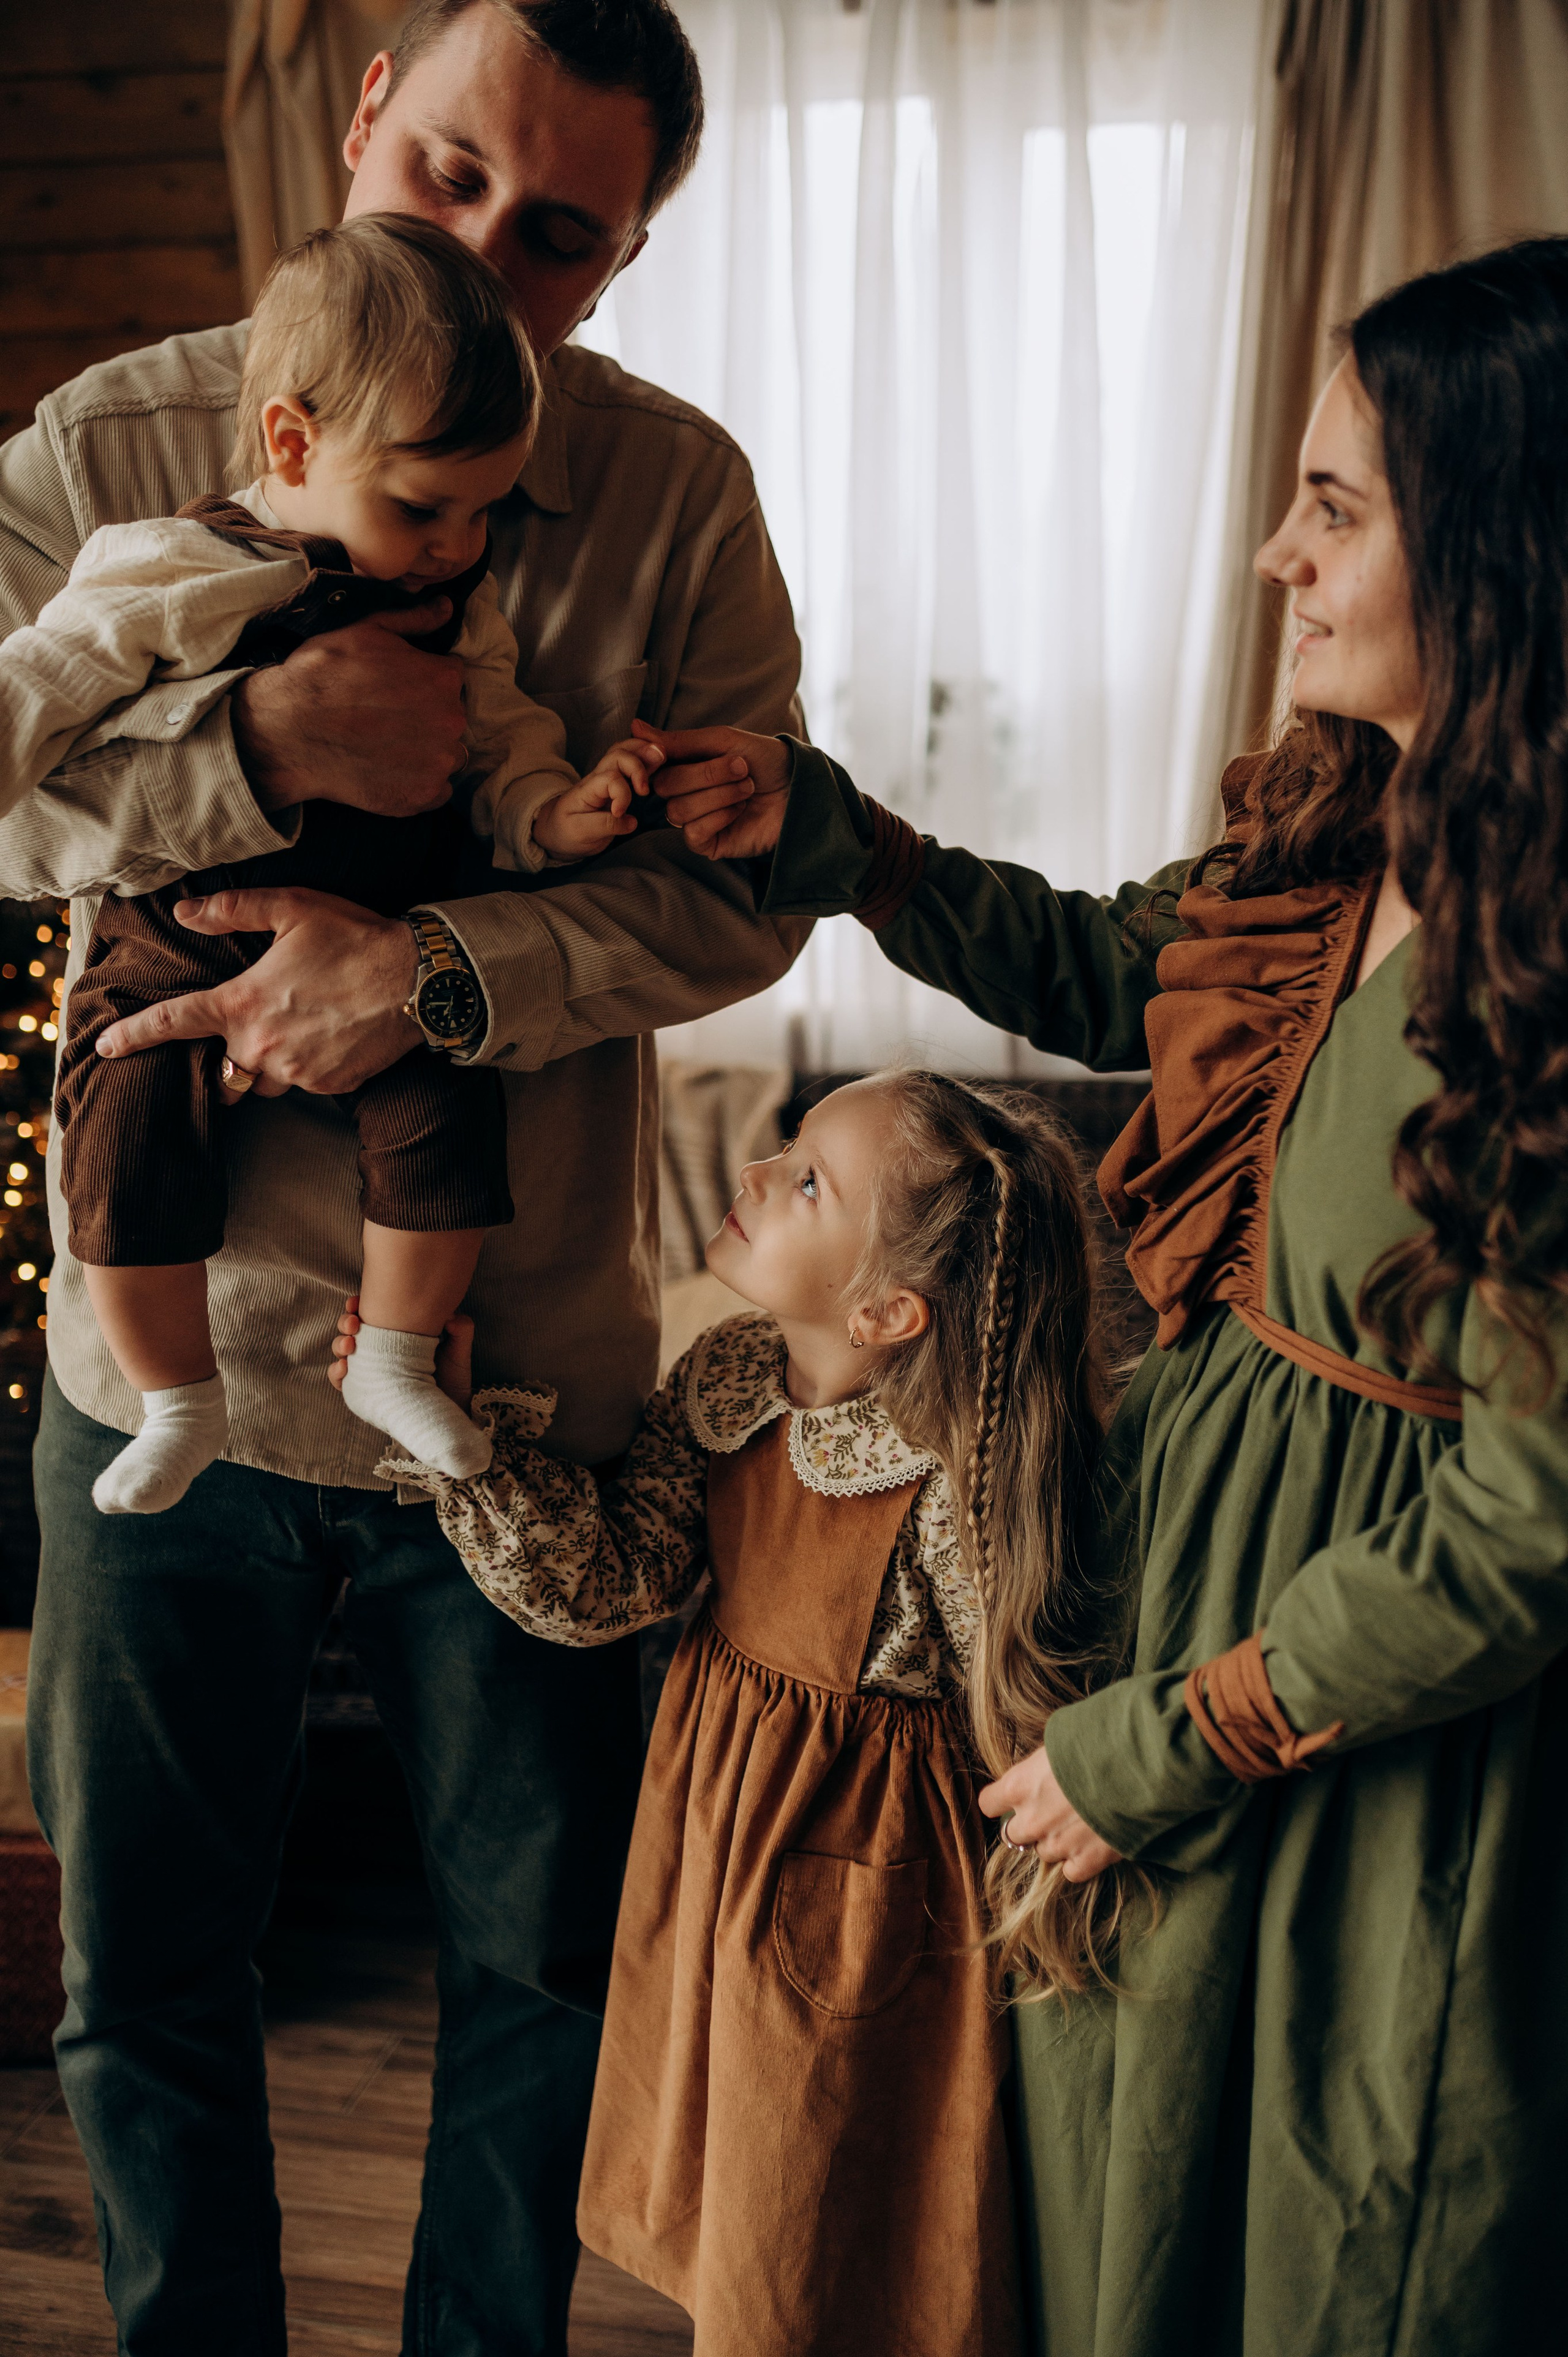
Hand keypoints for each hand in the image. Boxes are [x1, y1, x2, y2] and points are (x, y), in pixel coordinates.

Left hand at [93, 887, 422, 1096]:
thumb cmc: (354, 938)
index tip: (105, 1047)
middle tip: (259, 1029)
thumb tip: (186, 914)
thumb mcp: (292, 908)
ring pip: (264, 1082)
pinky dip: (310, 1065)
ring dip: (270, 1064)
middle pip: (222, 1071)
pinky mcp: (329, 1086)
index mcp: (242, 1003)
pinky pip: (304, 1084)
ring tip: (303, 1028)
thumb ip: (232, 910)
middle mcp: (262, 1046)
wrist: (419, 980)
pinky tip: (334, 1035)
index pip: (172, 1023)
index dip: (133, 1036)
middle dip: (230, 1057)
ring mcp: (296, 1073)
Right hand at [233, 602, 466, 818]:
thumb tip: (446, 607)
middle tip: (384, 716)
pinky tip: (386, 769)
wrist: (290, 730)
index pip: (450, 677)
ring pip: (446, 753)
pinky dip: (417, 782)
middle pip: (450, 716)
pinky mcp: (424, 796)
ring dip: (425, 749)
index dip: (423, 679)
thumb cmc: (324, 674)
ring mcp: (439, 762)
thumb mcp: (367, 630)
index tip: (396, 687)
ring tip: (384, 744)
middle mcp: (452, 721)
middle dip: (426, 714)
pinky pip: (437, 789)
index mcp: (444, 678)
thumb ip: (414, 619)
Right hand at [332, 1297, 474, 1410]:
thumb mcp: (459, 1351)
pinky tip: (343, 1370)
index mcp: (396, 1334)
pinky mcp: (366, 1392)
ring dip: (339, 1344)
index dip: (357, 1306)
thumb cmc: (453, 1379)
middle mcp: (379, 1350)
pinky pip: (342, 1381)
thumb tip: (449, 1315)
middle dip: (346, 1322)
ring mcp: (370, 1370)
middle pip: (351, 1329)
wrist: (451, 1412)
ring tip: (350, 1346)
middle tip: (354, 1324)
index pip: (370, 1314)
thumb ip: (460, 1329)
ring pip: (342, 1351)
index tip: (357, 1302)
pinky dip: (336, 1374)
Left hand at [531, 736, 662, 858]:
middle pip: (619, 754)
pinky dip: (647, 755)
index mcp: (588, 788)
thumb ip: (606, 826)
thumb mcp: (581, 833)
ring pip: (626, 750)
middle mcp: (599, 777)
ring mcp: (609, 776)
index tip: (619, 814)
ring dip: (644, 751)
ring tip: (661, 757)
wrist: (559, 829)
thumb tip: (632, 821)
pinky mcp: (619, 781)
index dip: (622, 795)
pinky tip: (659, 757)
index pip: (610, 779)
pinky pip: (632, 759)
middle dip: (638, 766)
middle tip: (645, 790)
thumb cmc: (568, 831)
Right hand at [633, 719, 790, 858]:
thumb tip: (634, 727)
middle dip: (706, 774)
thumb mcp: (722, 740)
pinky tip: (741, 810)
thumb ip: (679, 740)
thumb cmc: (765, 759)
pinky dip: (719, 817)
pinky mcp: (709, 844)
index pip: (653, 766)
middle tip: (742, 767)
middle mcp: (685, 794)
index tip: (671, 752)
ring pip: (679, 811)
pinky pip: (693, 833)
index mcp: (683, 766)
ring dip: (718, 794)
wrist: (801, 787)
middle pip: (666, 787)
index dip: (658, 759)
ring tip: (748, 787)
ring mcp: (696, 820)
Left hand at [978, 1745, 1122, 1882]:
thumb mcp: (1058, 1745)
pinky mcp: (1086, 1862)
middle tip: (1053, 1811)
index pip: (989, 1803)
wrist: (1138, 1768)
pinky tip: (1093, 1842)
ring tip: (1081, 1822)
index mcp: (1020, 1786)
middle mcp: (1032, 1820)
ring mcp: (1058, 1844)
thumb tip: (1039, 1772)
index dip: (999, 1802)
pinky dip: (1080, 1861)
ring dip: (1057, 1842)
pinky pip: (1071, 1871)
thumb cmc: (1098, 1744)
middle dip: (1030, 1825)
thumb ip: (1039, 1767)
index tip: (1011, 1799)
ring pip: (1044, 1852)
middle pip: (1014, 1835)